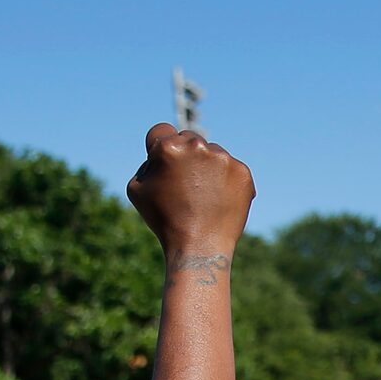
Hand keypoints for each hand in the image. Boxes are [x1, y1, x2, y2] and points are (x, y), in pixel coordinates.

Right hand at [126, 123, 253, 253]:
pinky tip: (218, 201)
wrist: (200, 247)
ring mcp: (223, 158)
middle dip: (186, 156)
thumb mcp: (137, 189)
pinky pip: (230, 169)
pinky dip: (226, 182)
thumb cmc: (164, 220)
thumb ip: (148, 162)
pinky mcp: (242, 172)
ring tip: (203, 197)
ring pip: (212, 153)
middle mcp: (197, 146)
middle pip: (188, 139)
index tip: (166, 167)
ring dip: (207, 168)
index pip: (161, 131)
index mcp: (168, 146)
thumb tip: (161, 153)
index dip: (160, 149)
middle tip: (185, 186)